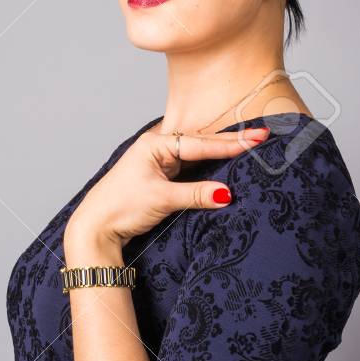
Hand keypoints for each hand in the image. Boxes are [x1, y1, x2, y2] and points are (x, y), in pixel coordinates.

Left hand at [67, 124, 270, 247]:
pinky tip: (227, 159)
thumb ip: (196, 194)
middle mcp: (158, 146)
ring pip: (198, 152)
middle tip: (263, 135)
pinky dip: (211, 162)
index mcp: (154, 144)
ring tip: (251, 142)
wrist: (96, 225)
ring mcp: (161, 159)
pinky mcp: (163, 173)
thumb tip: (227, 193)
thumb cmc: (120, 207)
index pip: (200, 143)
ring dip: (222, 149)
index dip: (229, 143)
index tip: (256, 139)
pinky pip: (193, 163)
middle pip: (202, 142)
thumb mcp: (161, 200)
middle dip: (231, 140)